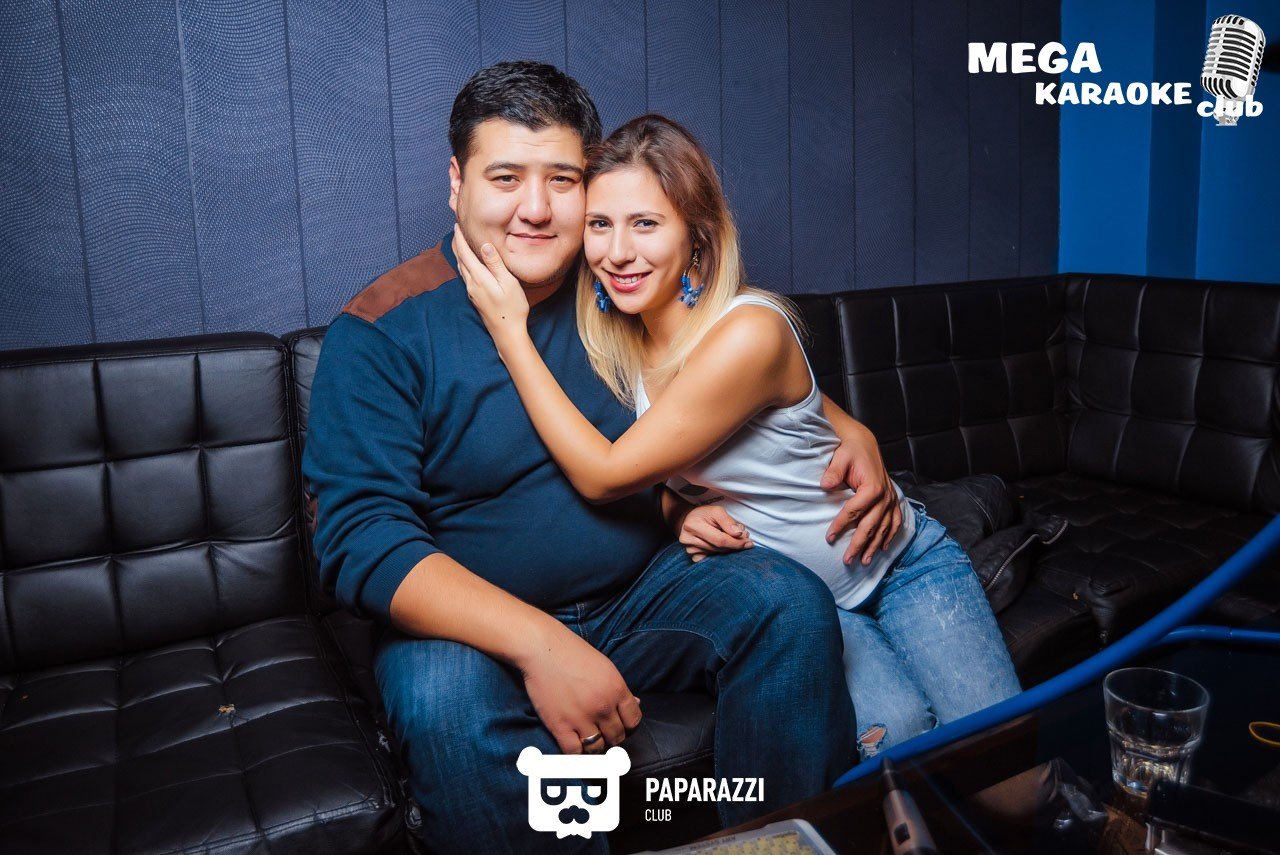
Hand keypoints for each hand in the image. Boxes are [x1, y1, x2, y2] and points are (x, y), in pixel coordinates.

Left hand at [452, 224, 529, 342]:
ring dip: (459, 254)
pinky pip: (465, 275)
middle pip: (460, 259)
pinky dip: (463, 264)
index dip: (460, 238)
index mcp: (479, 278)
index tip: (457, 224)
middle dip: (457, 243)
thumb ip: (495, 264)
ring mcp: (472, 292)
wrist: (507, 333)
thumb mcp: (508, 283)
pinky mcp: (475, 297)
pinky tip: (467, 264)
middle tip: (455, 229)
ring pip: (461, 268)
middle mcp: (471, 284)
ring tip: (459, 243)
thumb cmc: (512, 309)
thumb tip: (484, 245)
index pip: (465, 253)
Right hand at [519, 623, 642, 753]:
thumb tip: (636, 704)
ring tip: (589, 739)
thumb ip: (620, 689)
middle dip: (613, 737)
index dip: (629, 726)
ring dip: (596, 747)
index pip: (634, 721)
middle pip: (617, 737)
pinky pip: (574, 752)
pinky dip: (577, 753)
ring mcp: (581, 718)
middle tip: (603, 733)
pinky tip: (574, 744)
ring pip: (598, 748)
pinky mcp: (560, 726)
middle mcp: (603, 706)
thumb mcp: (605, 667)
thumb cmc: (573, 654)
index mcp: (617, 689)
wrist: (542, 649)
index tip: (621, 726)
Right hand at [678, 504, 753, 562]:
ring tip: (733, 538)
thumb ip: (728, 521)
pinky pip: (712, 559)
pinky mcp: (693, 556)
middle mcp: (688, 540)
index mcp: (693, 526)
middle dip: (735, 544)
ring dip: (730, 548)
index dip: (736, 542)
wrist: (688, 520)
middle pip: (719, 548)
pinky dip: (721, 554)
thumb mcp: (716, 511)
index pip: (720, 540)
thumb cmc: (703, 515)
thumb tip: (739, 534)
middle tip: (744, 538)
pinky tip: (723, 547)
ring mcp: (690, 550)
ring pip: (718, 554)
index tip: (748, 542)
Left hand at [822, 441, 901, 565]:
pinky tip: (883, 549)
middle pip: (870, 525)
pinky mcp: (892, 500)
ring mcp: (890, 500)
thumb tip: (825, 486)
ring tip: (863, 562)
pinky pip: (895, 522)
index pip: (854, 511)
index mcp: (872, 487)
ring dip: (874, 546)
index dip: (841, 525)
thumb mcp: (840, 457)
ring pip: (883, 528)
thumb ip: (833, 472)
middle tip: (847, 560)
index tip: (829, 538)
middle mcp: (885, 496)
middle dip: (858, 544)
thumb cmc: (850, 451)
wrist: (863, 443)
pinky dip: (890, 536)